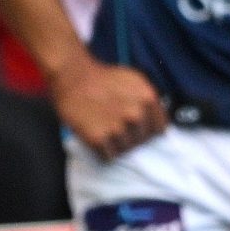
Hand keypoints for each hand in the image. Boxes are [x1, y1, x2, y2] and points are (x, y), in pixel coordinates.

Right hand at [48, 55, 166, 158]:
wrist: (70, 74)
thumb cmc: (101, 78)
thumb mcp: (133, 80)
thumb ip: (148, 101)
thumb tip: (158, 124)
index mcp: (148, 99)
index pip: (159, 130)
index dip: (146, 127)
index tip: (135, 123)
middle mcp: (136, 115)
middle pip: (142, 141)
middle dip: (130, 135)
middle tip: (113, 121)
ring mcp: (118, 128)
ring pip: (126, 150)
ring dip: (115, 143)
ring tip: (103, 125)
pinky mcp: (99, 138)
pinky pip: (108, 156)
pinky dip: (102, 149)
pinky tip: (95, 132)